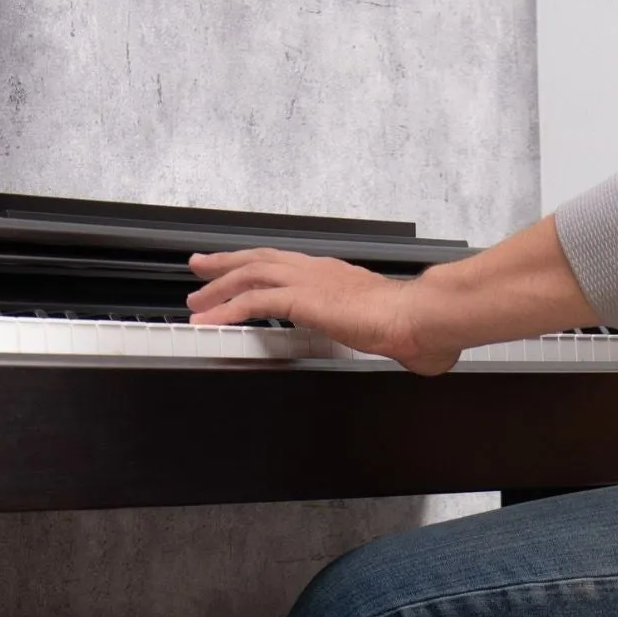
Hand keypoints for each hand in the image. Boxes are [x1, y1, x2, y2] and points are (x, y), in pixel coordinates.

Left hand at [187, 250, 461, 375]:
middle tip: (200, 268)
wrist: (420, 316)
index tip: (242, 268)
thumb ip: (395, 340)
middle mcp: (317, 270)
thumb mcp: (396, 331)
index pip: (286, 264)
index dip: (259, 265)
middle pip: (259, 259)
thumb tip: (418, 357)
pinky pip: (254, 301)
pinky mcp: (301, 299)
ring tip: (197, 302)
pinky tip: (213, 319)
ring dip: (219, 288)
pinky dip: (228, 308)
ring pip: (249, 275)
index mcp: (336, 275)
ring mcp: (308, 281)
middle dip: (226, 264)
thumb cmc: (416, 324)